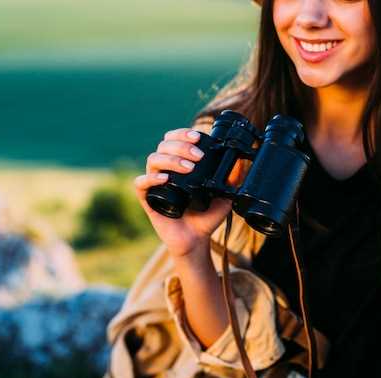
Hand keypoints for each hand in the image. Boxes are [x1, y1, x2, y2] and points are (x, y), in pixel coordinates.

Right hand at [134, 128, 243, 257]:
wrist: (197, 240)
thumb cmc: (207, 217)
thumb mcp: (224, 195)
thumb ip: (231, 180)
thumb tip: (240, 163)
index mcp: (179, 164)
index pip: (174, 139)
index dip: (183, 134)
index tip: (198, 138)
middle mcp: (165, 170)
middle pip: (164, 146)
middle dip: (181, 146)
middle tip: (198, 156)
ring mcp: (155, 184)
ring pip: (153, 160)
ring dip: (171, 160)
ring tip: (188, 168)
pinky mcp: (148, 199)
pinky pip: (140, 183)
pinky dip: (150, 178)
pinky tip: (164, 179)